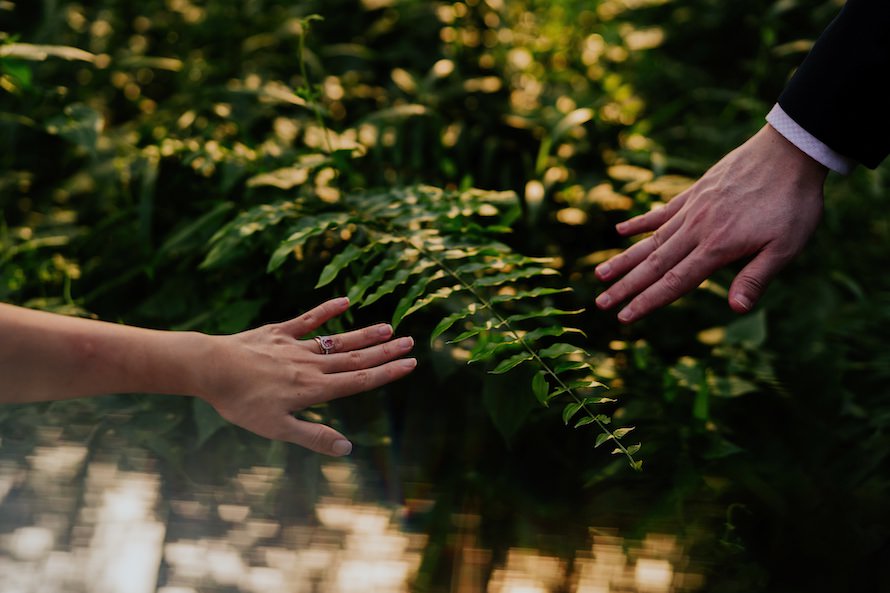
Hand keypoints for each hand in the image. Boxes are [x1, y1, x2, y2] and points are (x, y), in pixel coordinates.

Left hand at [197, 297, 415, 455]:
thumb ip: (313, 436)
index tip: (410, 364)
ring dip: (364, 334)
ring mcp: (295, 346)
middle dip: (385, 351)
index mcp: (314, 389)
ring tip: (388, 326)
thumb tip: (347, 449)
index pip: (360, 381)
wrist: (210, 368)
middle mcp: (311, 365)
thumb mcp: (277, 429)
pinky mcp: (278, 332)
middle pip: (356, 358)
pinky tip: (345, 300)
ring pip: (338, 340)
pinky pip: (307, 320)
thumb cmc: (241, 402)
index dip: (387, 372)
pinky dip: (326, 310)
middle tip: (410, 342)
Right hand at [594, 124, 827, 322]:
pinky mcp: (695, 192)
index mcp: (717, 247)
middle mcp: (696, 229)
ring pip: (651, 240)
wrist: (790, 150)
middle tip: (599, 303)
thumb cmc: (793, 203)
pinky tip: (620, 230)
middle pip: (654, 264)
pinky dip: (640, 223)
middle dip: (625, 287)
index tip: (624, 318)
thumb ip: (756, 277)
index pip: (674, 282)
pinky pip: (662, 211)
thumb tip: (736, 309)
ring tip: (600, 274)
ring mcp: (692, 209)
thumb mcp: (786, 246)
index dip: (648, 302)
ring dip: (624, 259)